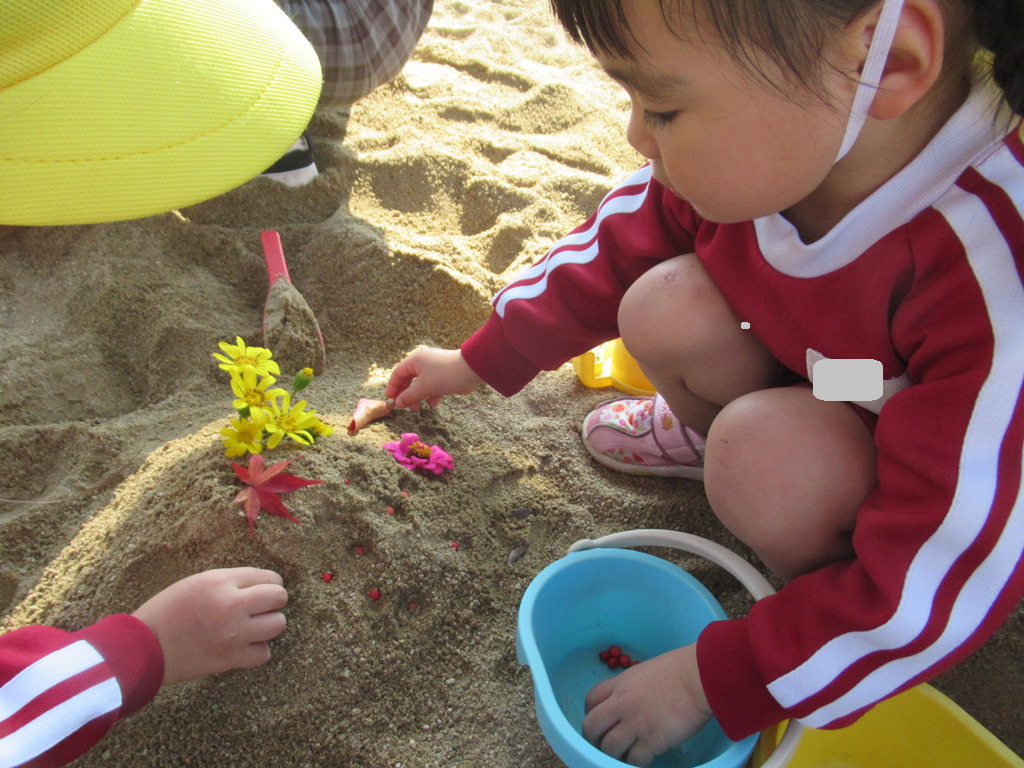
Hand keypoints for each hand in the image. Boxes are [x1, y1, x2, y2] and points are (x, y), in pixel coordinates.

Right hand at [132, 567, 287, 684]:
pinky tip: (243, 646)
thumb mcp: (196, 583)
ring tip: (252, 627)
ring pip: (278, 624)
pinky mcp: (231, 658)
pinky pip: (265, 653)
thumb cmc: (166, 612)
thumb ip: (230, 582)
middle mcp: (231, 604)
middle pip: (279, 597)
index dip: (268, 583)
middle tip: (259, 608)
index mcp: (220, 582)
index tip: (260, 591)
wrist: (142, 648)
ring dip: (268, 625)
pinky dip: (257, 650)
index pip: (268, 576)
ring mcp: (234, 633)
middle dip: (273, 601)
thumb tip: (262, 585)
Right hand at [385, 347, 483, 410]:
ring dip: (418, 397)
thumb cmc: (445, 375)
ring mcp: (435, 370)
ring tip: (417, 409)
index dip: (393, 386)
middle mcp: (424, 363)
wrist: (472, 371)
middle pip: (409, 380)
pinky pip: (433, 387)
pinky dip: (431, 396)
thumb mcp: (424, 386)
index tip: (390, 399)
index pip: (398, 373)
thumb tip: (398, 404)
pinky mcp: (445, 377)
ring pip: (421, 385)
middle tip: (403, 407)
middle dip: (406, 394)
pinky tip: (434, 403)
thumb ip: (409, 396)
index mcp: (416, 361)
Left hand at [582, 644, 712, 766]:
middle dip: (594, 739)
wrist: (699, 677)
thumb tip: (630, 700)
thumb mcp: (644, 671)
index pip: (590, 701)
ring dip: (614, 754)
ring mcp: (636, 723)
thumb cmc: (679, 669)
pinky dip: (636, 761)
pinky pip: (634, 759)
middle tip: (605, 744)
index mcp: (619, 684)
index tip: (601, 721)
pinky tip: (645, 756)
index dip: (591, 714)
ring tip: (626, 753)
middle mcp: (622, 704)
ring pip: (609, 748)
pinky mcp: (653, 740)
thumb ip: (632, 687)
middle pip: (591, 727)